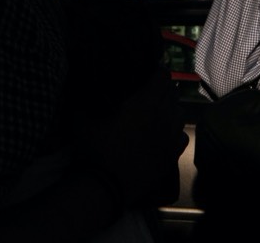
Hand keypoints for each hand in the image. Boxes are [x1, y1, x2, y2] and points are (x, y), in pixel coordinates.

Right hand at [81, 68, 188, 206]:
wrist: (107, 187)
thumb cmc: (96, 149)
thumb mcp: (81, 120)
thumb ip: (82, 102)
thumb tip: (78, 90)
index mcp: (145, 102)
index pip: (162, 76)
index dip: (155, 72)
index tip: (146, 73)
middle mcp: (164, 116)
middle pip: (172, 93)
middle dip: (162, 90)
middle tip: (148, 92)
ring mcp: (171, 137)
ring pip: (179, 114)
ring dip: (170, 110)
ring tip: (157, 113)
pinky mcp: (172, 156)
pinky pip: (181, 136)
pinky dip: (175, 132)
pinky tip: (165, 136)